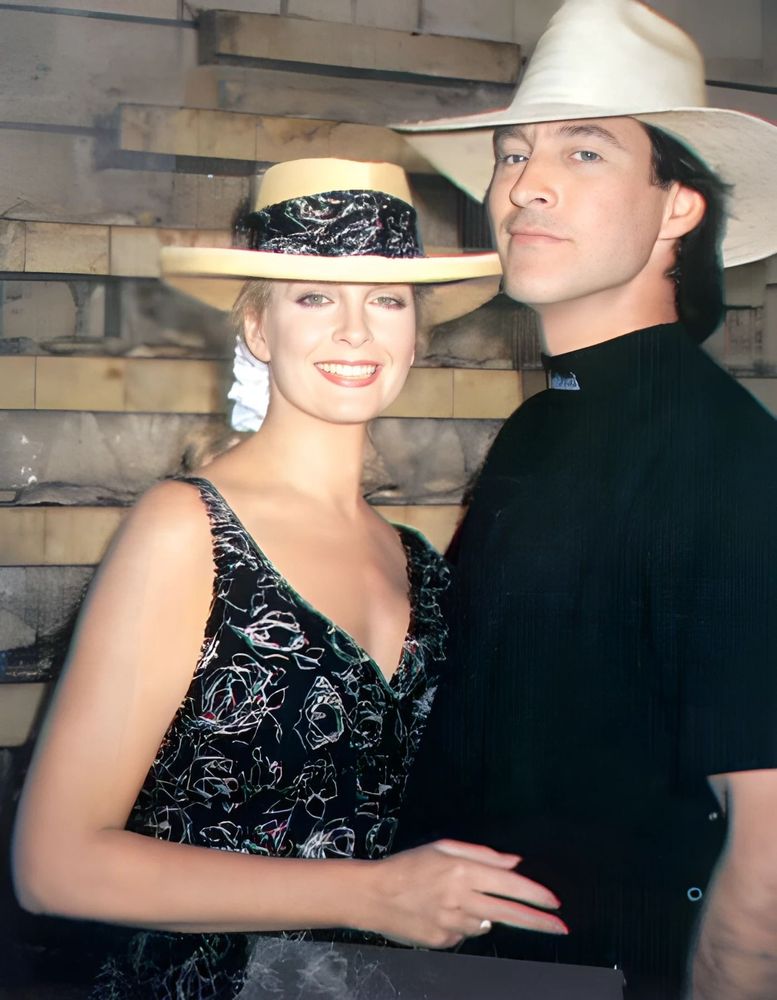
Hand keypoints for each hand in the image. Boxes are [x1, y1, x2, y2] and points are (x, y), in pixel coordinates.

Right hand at [364, 838, 567, 947]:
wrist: (373, 895)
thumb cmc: (407, 866)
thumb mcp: (443, 847)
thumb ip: (483, 854)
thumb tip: (514, 862)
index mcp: (462, 870)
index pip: (509, 884)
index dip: (536, 894)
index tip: (554, 903)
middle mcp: (461, 898)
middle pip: (509, 913)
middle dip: (539, 921)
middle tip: (561, 926)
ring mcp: (452, 924)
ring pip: (485, 923)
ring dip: (484, 914)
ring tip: (453, 899)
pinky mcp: (444, 941)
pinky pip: (465, 933)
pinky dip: (462, 924)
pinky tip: (441, 911)